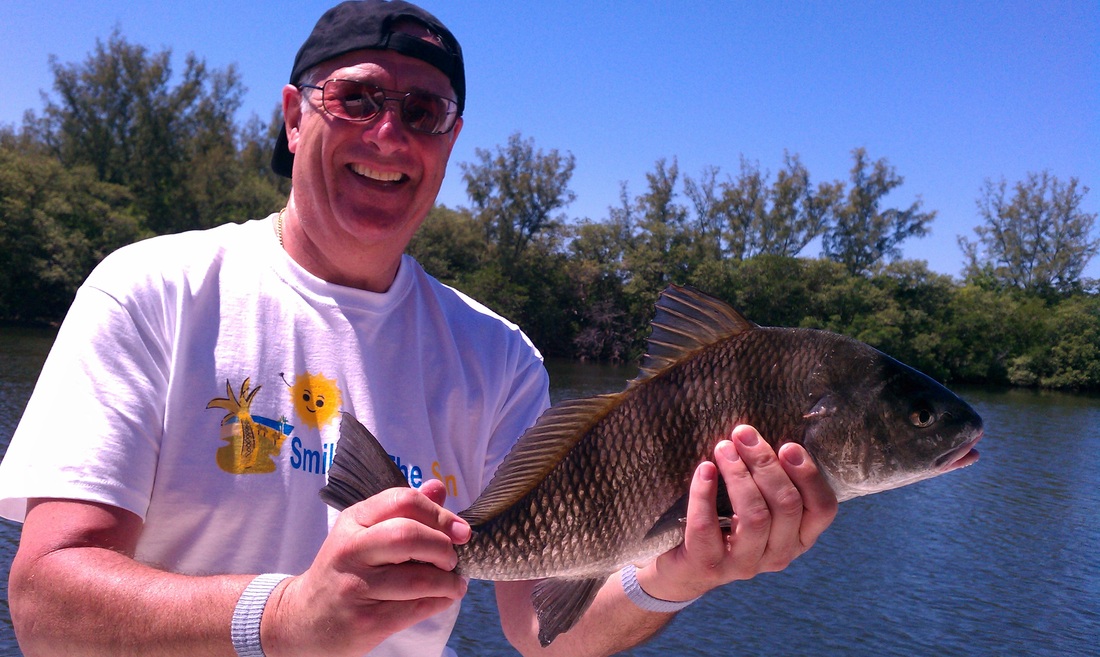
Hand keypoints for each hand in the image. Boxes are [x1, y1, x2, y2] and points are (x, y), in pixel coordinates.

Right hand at [264, 480, 470, 655]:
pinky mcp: (366, 620)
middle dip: (443, 547)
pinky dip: (439, 602)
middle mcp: (351, 549)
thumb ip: (403, 510)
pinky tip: (443, 598)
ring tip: (454, 583)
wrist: (304, 618)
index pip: (402, 500)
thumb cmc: (346, 570)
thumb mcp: (364, 532)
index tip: (461, 530)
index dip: (439, 514)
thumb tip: (439, 487)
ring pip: (417, 578)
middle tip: (453, 558)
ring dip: (448, 581)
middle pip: (408, 536)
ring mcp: (356, 586)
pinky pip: (415, 609)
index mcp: (354, 520)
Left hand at [638, 425, 837, 601]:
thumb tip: (763, 432)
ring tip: (723, 448)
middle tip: (743, 434)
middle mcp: (779, 555)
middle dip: (765, 463)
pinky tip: (704, 469)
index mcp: (799, 537)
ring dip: (739, 475)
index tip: (787, 446)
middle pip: (786, 505)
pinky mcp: (709, 565)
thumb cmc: (727, 523)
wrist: (685, 568)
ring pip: (754, 516)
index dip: (808, 475)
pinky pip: (707, 526)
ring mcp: (744, 564)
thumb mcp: (759, 506)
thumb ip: (771, 480)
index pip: (823, 508)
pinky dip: (704, 493)